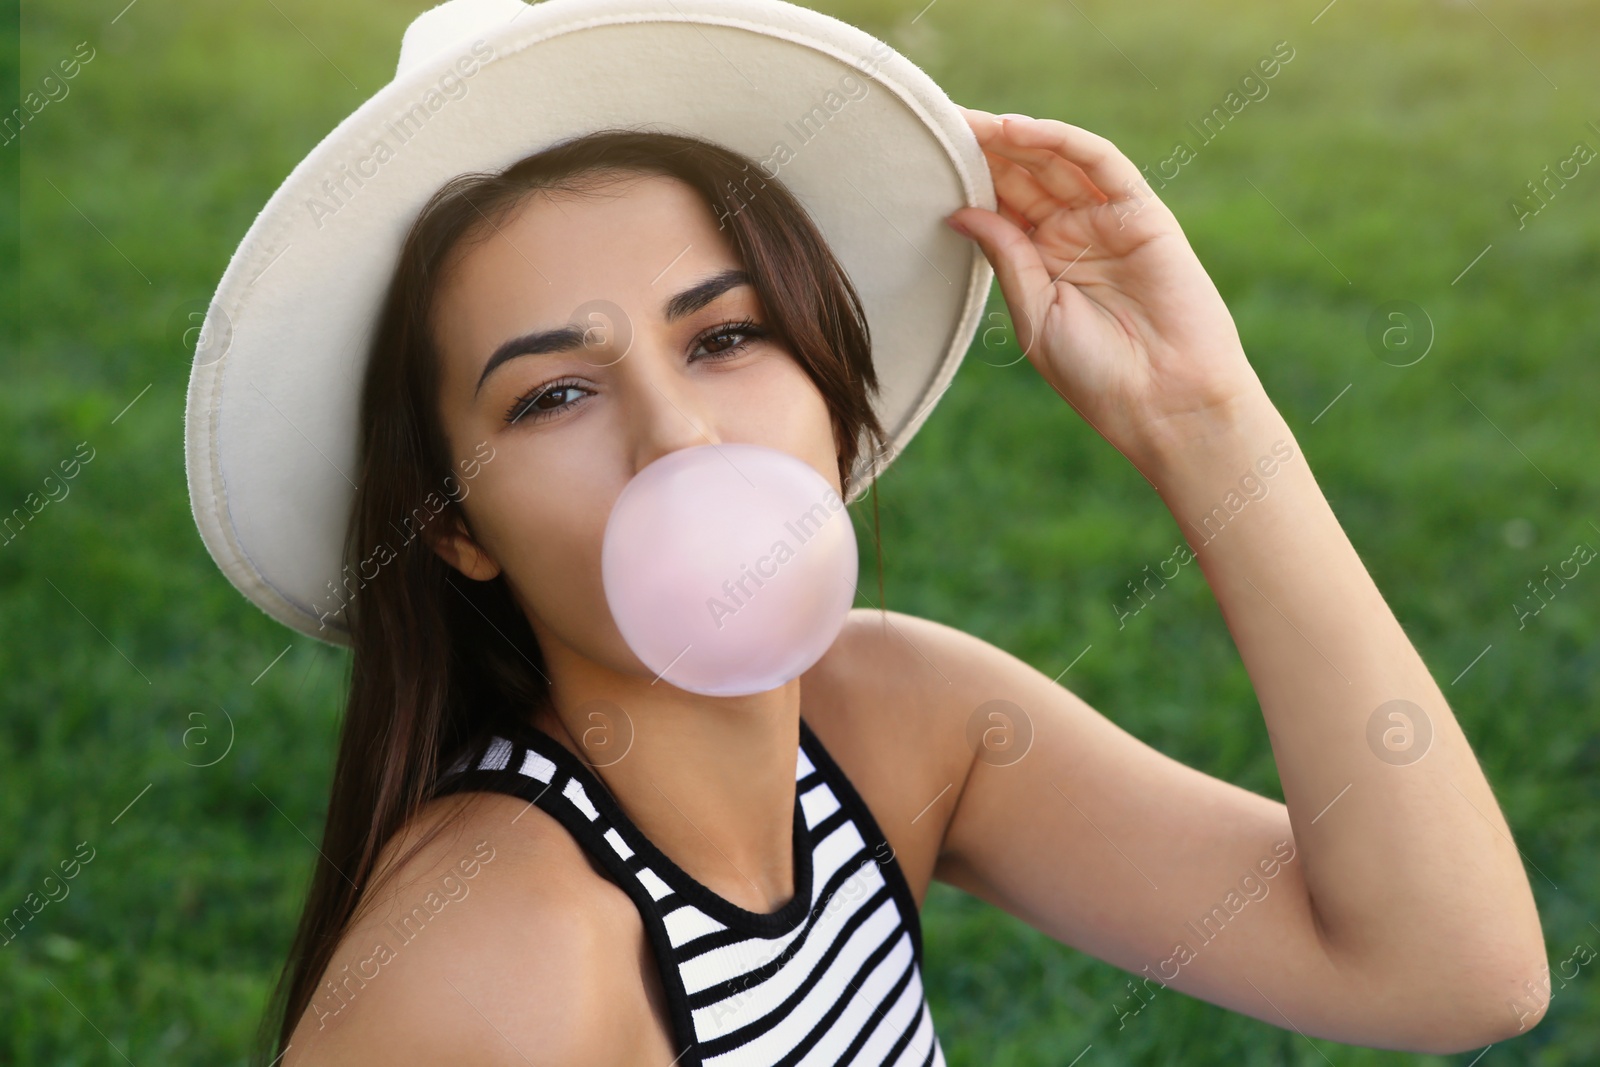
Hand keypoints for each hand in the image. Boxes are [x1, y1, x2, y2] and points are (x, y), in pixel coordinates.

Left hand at [949, 108, 1271, 474]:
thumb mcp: (1034, 314)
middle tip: (939, 124)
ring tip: (970, 123)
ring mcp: (1108, 221)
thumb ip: (1005, 256)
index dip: (965, 179)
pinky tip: (1019, 131)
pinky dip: (1062, 141)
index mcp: (1042, 261)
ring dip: (1015, 137)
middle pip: (1023, 176)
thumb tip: (957, 210)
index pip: (1000, 205)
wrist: (1164, 404)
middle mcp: (1074, 234)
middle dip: (983, 149)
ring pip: (1057, 162)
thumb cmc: (1097, 375)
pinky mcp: (1143, 214)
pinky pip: (1101, 163)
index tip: (922, 156)